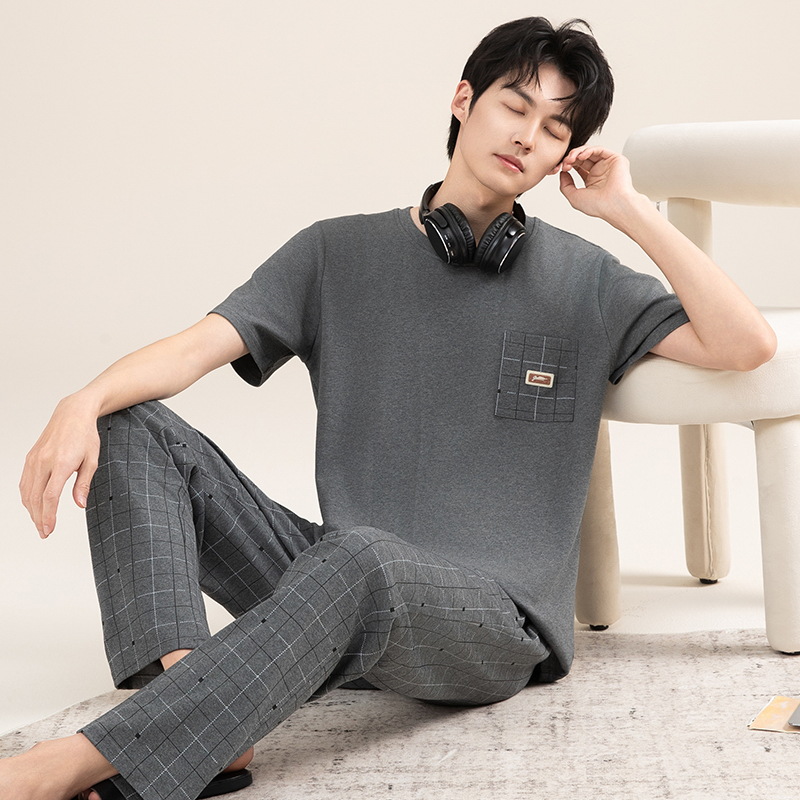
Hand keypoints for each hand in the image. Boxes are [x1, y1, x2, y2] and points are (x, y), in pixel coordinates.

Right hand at [19, 397, 99, 538]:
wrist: (72, 414)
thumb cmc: (85, 436)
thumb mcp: (92, 460)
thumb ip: (83, 484)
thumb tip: (80, 505)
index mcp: (61, 463)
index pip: (49, 497)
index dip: (48, 516)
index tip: (49, 530)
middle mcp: (43, 462)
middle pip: (36, 498)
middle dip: (39, 518)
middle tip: (44, 533)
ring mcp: (34, 459)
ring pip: (27, 492)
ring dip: (32, 510)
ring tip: (40, 523)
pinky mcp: (30, 458)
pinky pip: (24, 482)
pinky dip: (27, 497)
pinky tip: (33, 505)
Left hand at [558, 146, 645, 226]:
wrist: (614, 205)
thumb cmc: (598, 205)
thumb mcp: (574, 197)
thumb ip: (565, 185)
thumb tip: (563, 173)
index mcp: (592, 181)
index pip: (578, 166)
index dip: (568, 165)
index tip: (562, 168)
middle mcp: (600, 172)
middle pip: (582, 158)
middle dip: (571, 158)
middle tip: (565, 162)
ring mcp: (607, 165)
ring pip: (590, 152)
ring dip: (577, 153)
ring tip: (571, 158)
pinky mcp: (615, 159)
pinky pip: (599, 149)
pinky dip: (588, 150)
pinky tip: (581, 156)